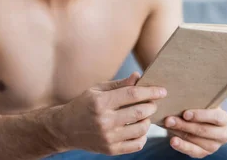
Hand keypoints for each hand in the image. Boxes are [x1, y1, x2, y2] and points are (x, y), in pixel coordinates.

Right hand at [50, 72, 166, 154]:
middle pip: (140, 112)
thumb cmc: (84, 105)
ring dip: (148, 120)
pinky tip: (138, 129)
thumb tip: (139, 77)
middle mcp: (104, 121)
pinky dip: (142, 136)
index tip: (162, 91)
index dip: (150, 91)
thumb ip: (119, 85)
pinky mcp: (110, 150)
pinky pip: (137, 144)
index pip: (132, 94)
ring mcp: (108, 137)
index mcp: (100, 102)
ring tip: (144, 115)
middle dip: (152, 105)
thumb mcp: (97, 90)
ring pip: (141, 129)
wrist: (64, 129)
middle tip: (153, 103)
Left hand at [164, 108, 226, 157]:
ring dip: (179, 133)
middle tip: (169, 120)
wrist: (201, 122)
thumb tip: (182, 97)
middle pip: (203, 130)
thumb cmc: (202, 110)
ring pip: (195, 140)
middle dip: (185, 125)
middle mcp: (223, 135)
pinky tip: (173, 141)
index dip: (200, 115)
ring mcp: (214, 146)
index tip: (185, 114)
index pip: (215, 117)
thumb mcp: (205, 104)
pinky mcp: (204, 153)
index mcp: (225, 119)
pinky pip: (192, 151)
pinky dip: (181, 146)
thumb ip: (199, 102)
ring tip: (168, 126)